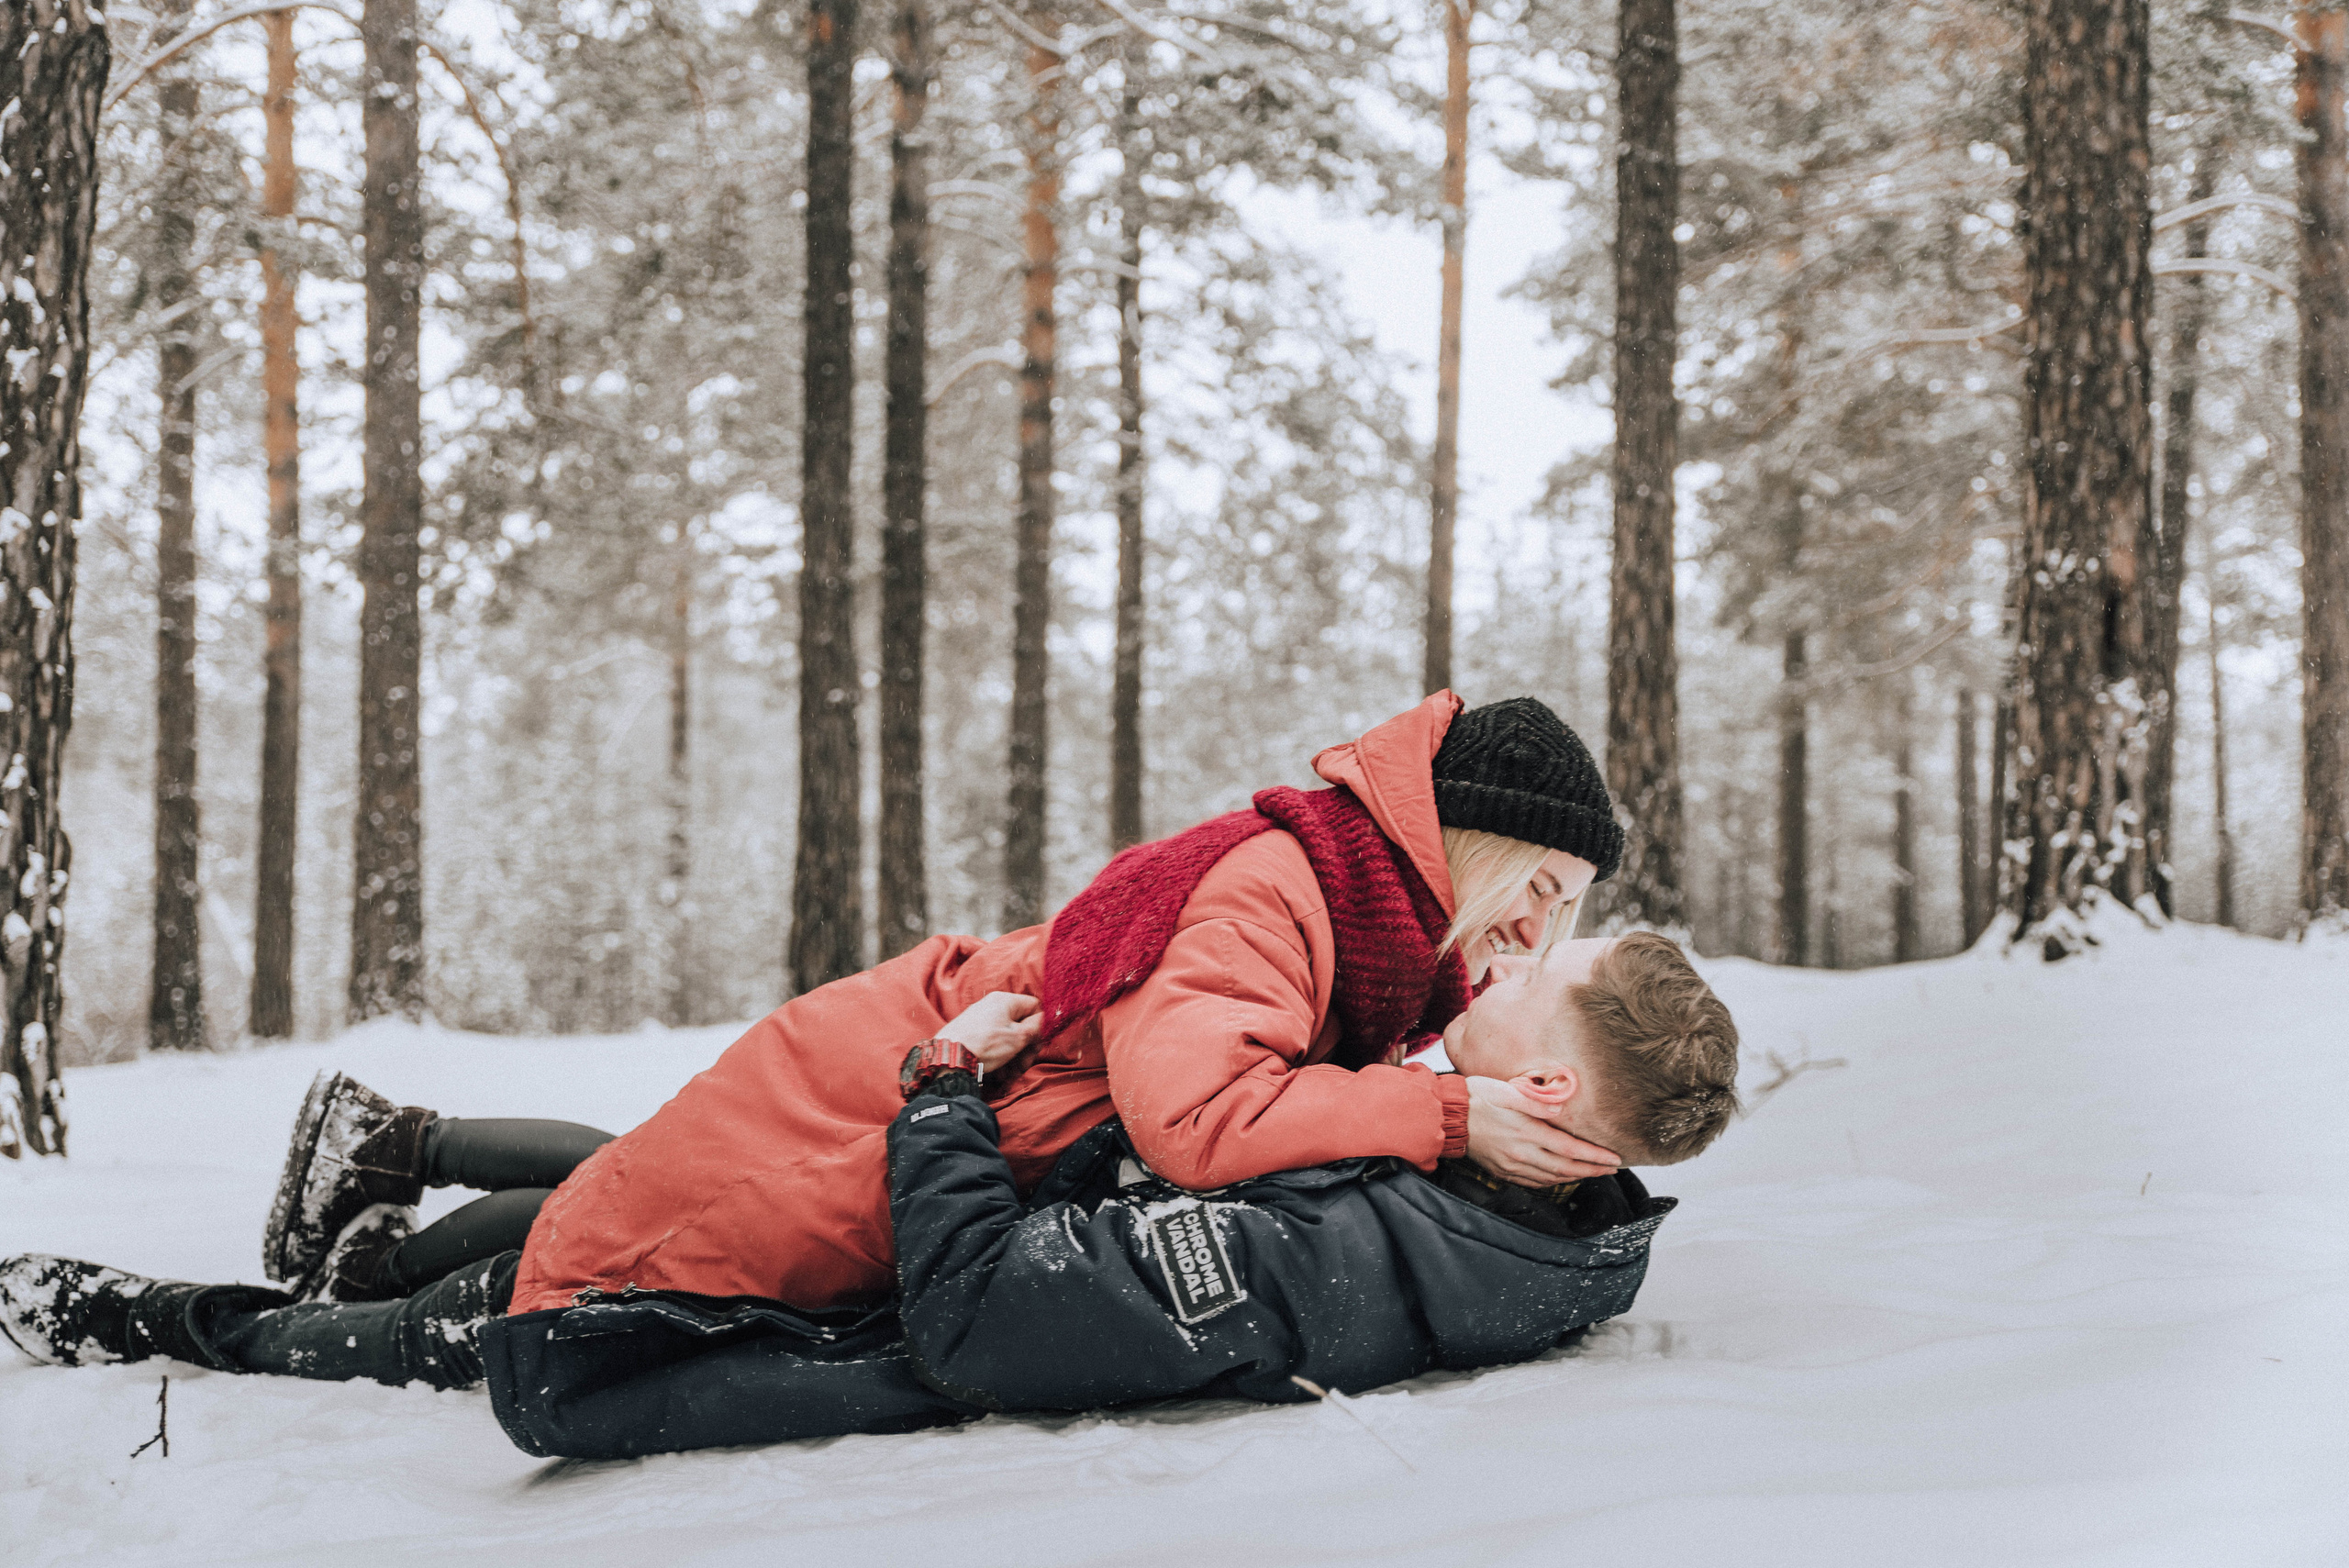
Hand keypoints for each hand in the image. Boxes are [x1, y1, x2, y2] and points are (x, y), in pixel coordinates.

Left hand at [934, 991, 1042, 1074]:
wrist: (949, 1057)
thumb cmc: (985, 1044)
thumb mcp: (1018, 1037)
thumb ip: (1036, 1027)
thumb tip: (1043, 1022)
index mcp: (1005, 1001)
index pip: (1034, 1007)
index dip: (1040, 1027)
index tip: (1037, 1045)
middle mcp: (992, 1006)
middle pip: (1020, 1025)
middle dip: (1025, 1049)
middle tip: (1023, 1066)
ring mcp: (980, 1020)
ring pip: (1007, 1038)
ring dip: (1012, 1058)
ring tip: (1008, 1076)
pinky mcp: (971, 1033)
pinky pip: (993, 1044)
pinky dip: (998, 1058)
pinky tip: (997, 1075)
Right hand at [1462, 1076, 1622, 1185]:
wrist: (1447, 1116)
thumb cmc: (1477, 1097)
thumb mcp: (1507, 1091)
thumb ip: (1536, 1102)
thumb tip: (1560, 1110)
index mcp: (1526, 1133)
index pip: (1570, 1149)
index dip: (1594, 1156)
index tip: (1614, 1159)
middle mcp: (1522, 1154)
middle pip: (1565, 1168)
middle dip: (1592, 1170)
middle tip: (1612, 1170)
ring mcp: (1511, 1166)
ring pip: (1551, 1178)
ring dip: (1575, 1177)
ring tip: (1592, 1173)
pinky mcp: (1502, 1171)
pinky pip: (1534, 1182)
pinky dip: (1553, 1181)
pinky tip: (1561, 1177)